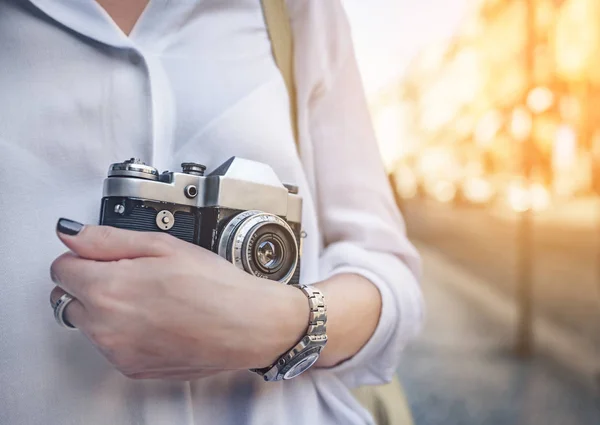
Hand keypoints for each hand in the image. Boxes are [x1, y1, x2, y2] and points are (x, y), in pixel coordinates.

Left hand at [49, 219, 307, 380]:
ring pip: (89, 323)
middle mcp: (104, 327)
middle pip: (69, 297)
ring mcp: (117, 352)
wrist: (248, 326)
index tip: (109, 256)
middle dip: (92, 282)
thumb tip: (71, 233)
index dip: (84, 256)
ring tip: (152, 298)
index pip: (60, 268)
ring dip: (107, 308)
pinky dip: (124, 332)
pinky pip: (111, 345)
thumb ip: (107, 239)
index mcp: (107, 289)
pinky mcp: (132, 369)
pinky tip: (157, 320)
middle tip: (135, 275)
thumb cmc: (214, 285)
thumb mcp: (162, 245)